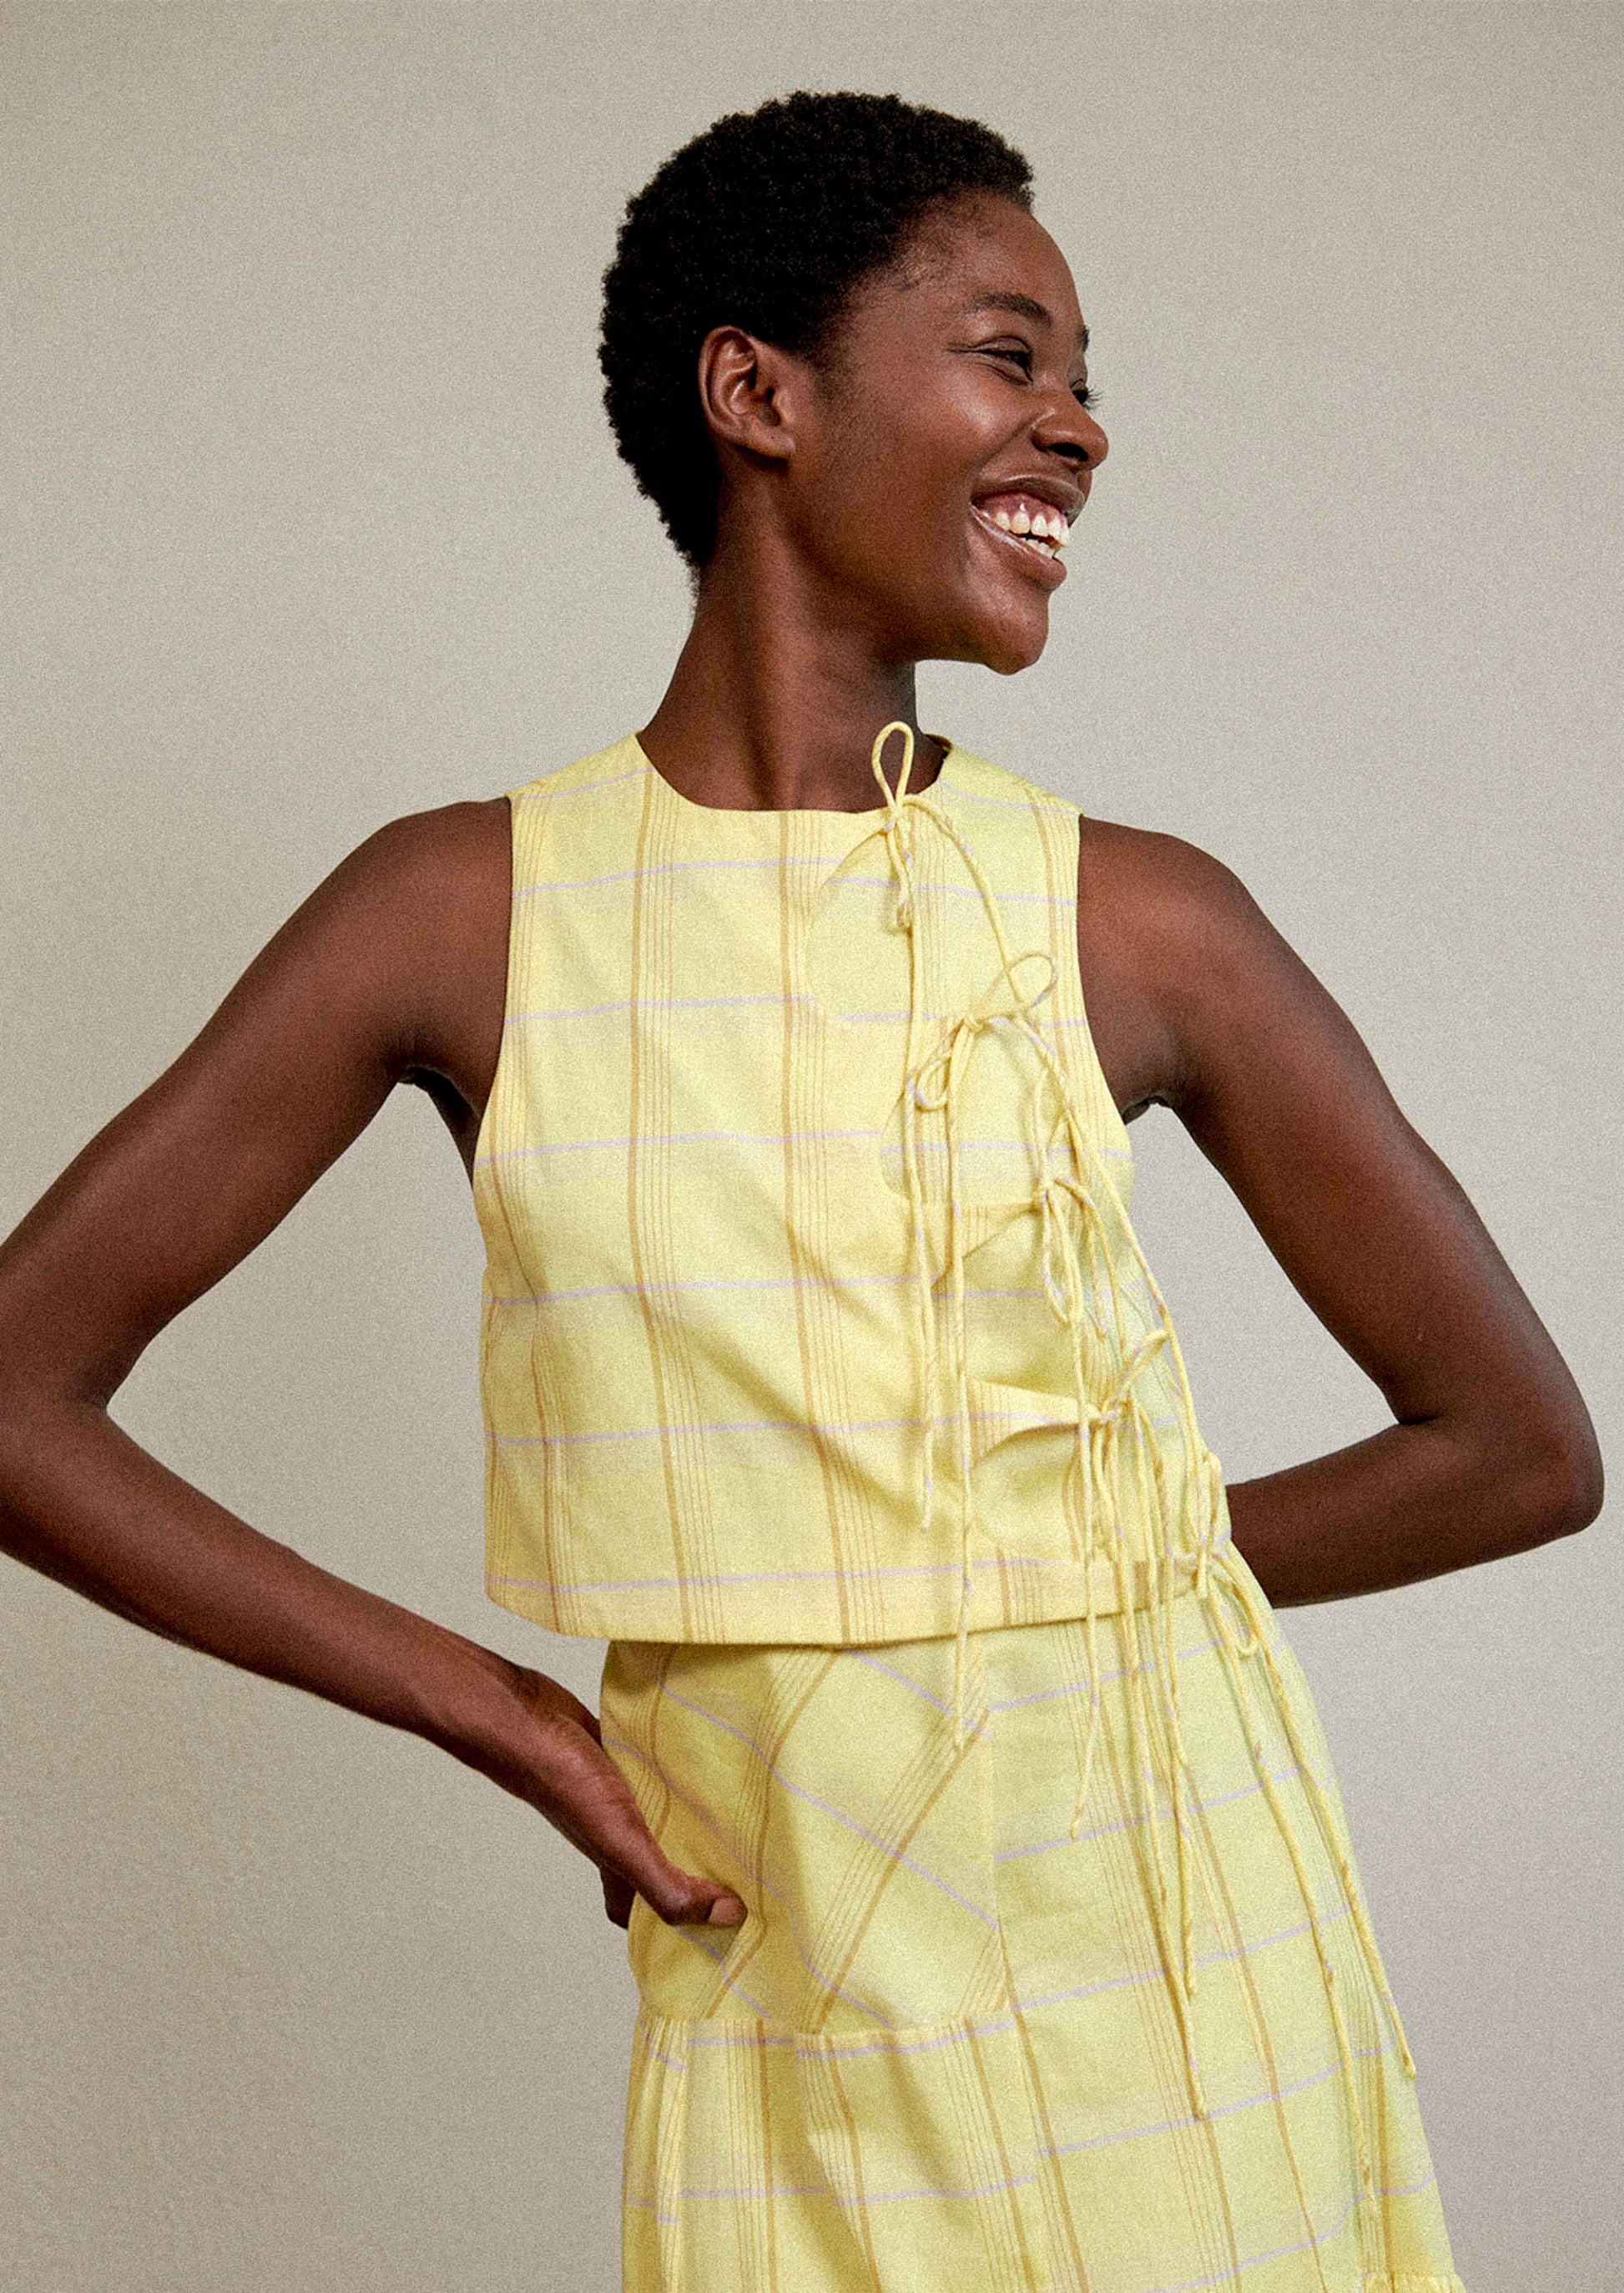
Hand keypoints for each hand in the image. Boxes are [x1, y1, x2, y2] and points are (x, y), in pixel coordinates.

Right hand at [500, 1665, 745, 1931]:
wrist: (529, 1718)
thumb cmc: (565, 1783)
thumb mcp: (622, 1845)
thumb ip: (667, 1885)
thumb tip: (727, 1915)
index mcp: (616, 1866)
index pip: (644, 1911)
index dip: (674, 1924)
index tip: (722, 1922)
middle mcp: (619, 1834)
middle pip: (663, 1861)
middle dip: (700, 1864)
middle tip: (751, 1859)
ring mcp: (620, 1795)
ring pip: (665, 1814)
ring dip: (697, 1814)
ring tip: (744, 1809)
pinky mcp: (623, 1756)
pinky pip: (660, 1771)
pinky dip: (682, 1771)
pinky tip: (712, 1760)